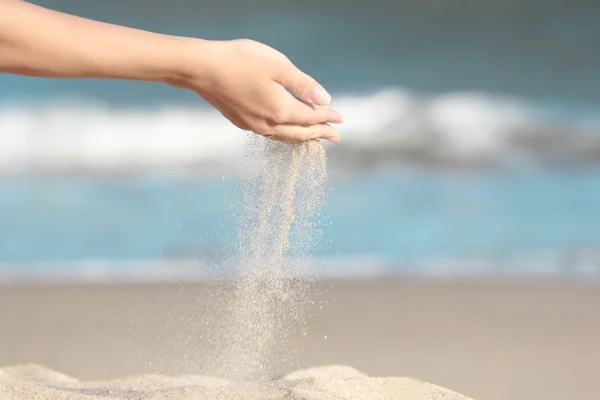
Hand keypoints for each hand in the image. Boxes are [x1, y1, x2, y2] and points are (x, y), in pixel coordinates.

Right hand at [172, 39, 342, 143]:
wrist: (201, 69)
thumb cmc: (240, 61)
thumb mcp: (278, 66)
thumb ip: (303, 85)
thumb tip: (325, 99)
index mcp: (281, 110)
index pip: (312, 118)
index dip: (328, 118)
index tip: (341, 119)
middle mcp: (269, 123)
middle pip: (301, 133)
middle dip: (320, 134)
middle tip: (335, 136)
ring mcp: (253, 125)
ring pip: (285, 137)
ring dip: (302, 137)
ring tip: (314, 138)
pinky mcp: (241, 122)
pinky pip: (271, 134)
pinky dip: (285, 134)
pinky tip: (284, 130)